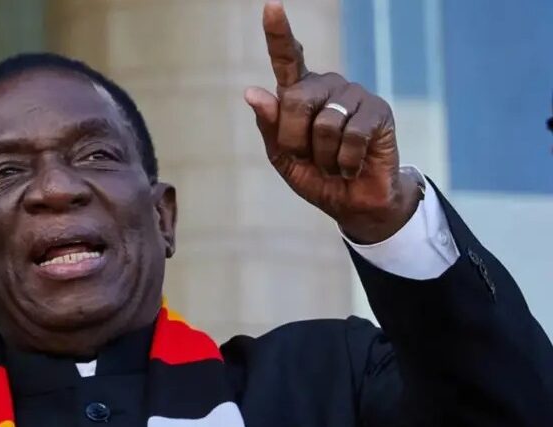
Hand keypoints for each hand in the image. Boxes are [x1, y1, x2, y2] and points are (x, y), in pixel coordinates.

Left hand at [244, 1, 420, 243]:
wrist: (353, 203)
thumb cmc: (316, 175)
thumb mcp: (283, 156)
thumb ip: (270, 125)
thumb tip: (252, 91)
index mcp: (299, 93)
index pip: (287, 58)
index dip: (278, 33)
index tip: (271, 6)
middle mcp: (326, 86)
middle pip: (295, 102)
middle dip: (295, 141)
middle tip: (309, 158)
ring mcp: (353, 95)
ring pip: (324, 124)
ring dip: (323, 157)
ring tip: (334, 162)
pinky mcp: (377, 111)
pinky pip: (351, 136)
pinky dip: (345, 161)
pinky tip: (352, 165)